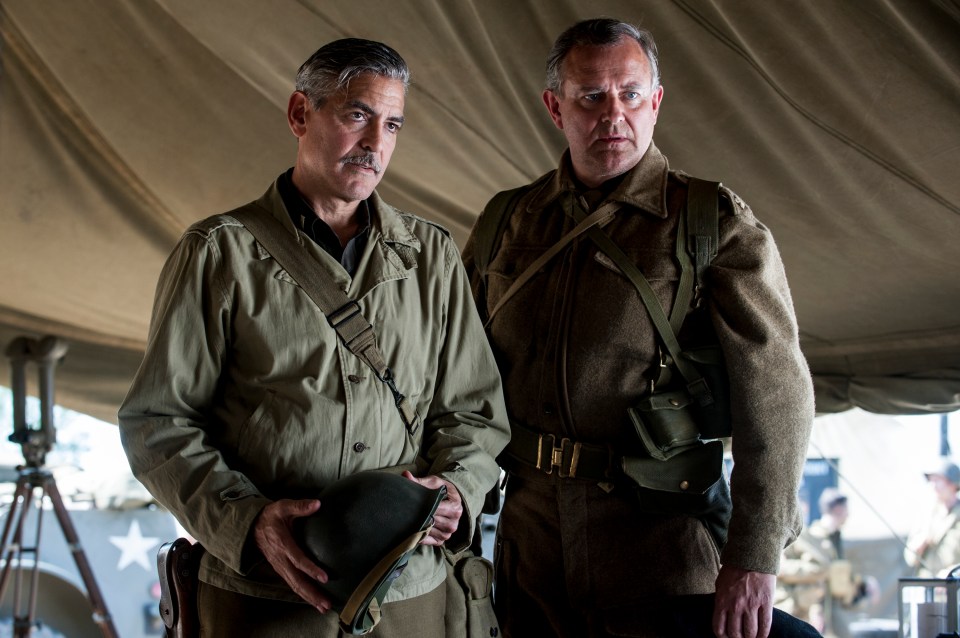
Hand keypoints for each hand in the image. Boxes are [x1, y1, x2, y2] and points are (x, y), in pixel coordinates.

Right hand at [253, 498, 332, 612]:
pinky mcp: (281, 569)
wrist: (251, 526)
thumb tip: (318, 504)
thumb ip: (300, 506)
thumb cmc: (271, 515)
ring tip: (323, 607)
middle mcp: (280, 559)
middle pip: (296, 581)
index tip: (325, 578)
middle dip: (312, 593)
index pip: (298, 560)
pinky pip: (292, 584)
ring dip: (309, 597)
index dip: (311, 569)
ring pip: (294, 586)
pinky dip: (303, 594)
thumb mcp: (283, 506)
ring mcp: (279, 566)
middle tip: (326, 604)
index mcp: (283, 544)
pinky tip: (314, 600)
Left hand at [402, 471, 462, 545]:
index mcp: (455, 508)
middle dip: (418, 515)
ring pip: (428, 531)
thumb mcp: (433, 483)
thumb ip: (420, 481)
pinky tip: (413, 527)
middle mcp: (453, 523)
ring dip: (418, 526)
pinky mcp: (441, 541)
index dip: (422, 505)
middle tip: (405, 510)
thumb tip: (405, 475)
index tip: (410, 502)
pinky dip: (419, 535)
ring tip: (408, 518)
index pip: (435, 508)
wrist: (450, 501)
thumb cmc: (442, 490)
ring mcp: (448, 534)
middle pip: (431, 521)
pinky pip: (427, 540)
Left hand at [712, 565, 774, 637]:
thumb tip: (721, 617)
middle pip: (735, 633)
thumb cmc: (734, 571)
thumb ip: (720, 600)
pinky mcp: (765, 603)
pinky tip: (762, 636)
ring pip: (750, 632)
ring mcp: (751, 605)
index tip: (727, 637)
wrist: (752, 557)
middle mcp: (735, 605)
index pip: (719, 628)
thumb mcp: (720, 584)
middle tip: (741, 637)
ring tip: (751, 637)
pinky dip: (763, 635)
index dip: (723, 637)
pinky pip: (765, 625)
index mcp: (722, 601)